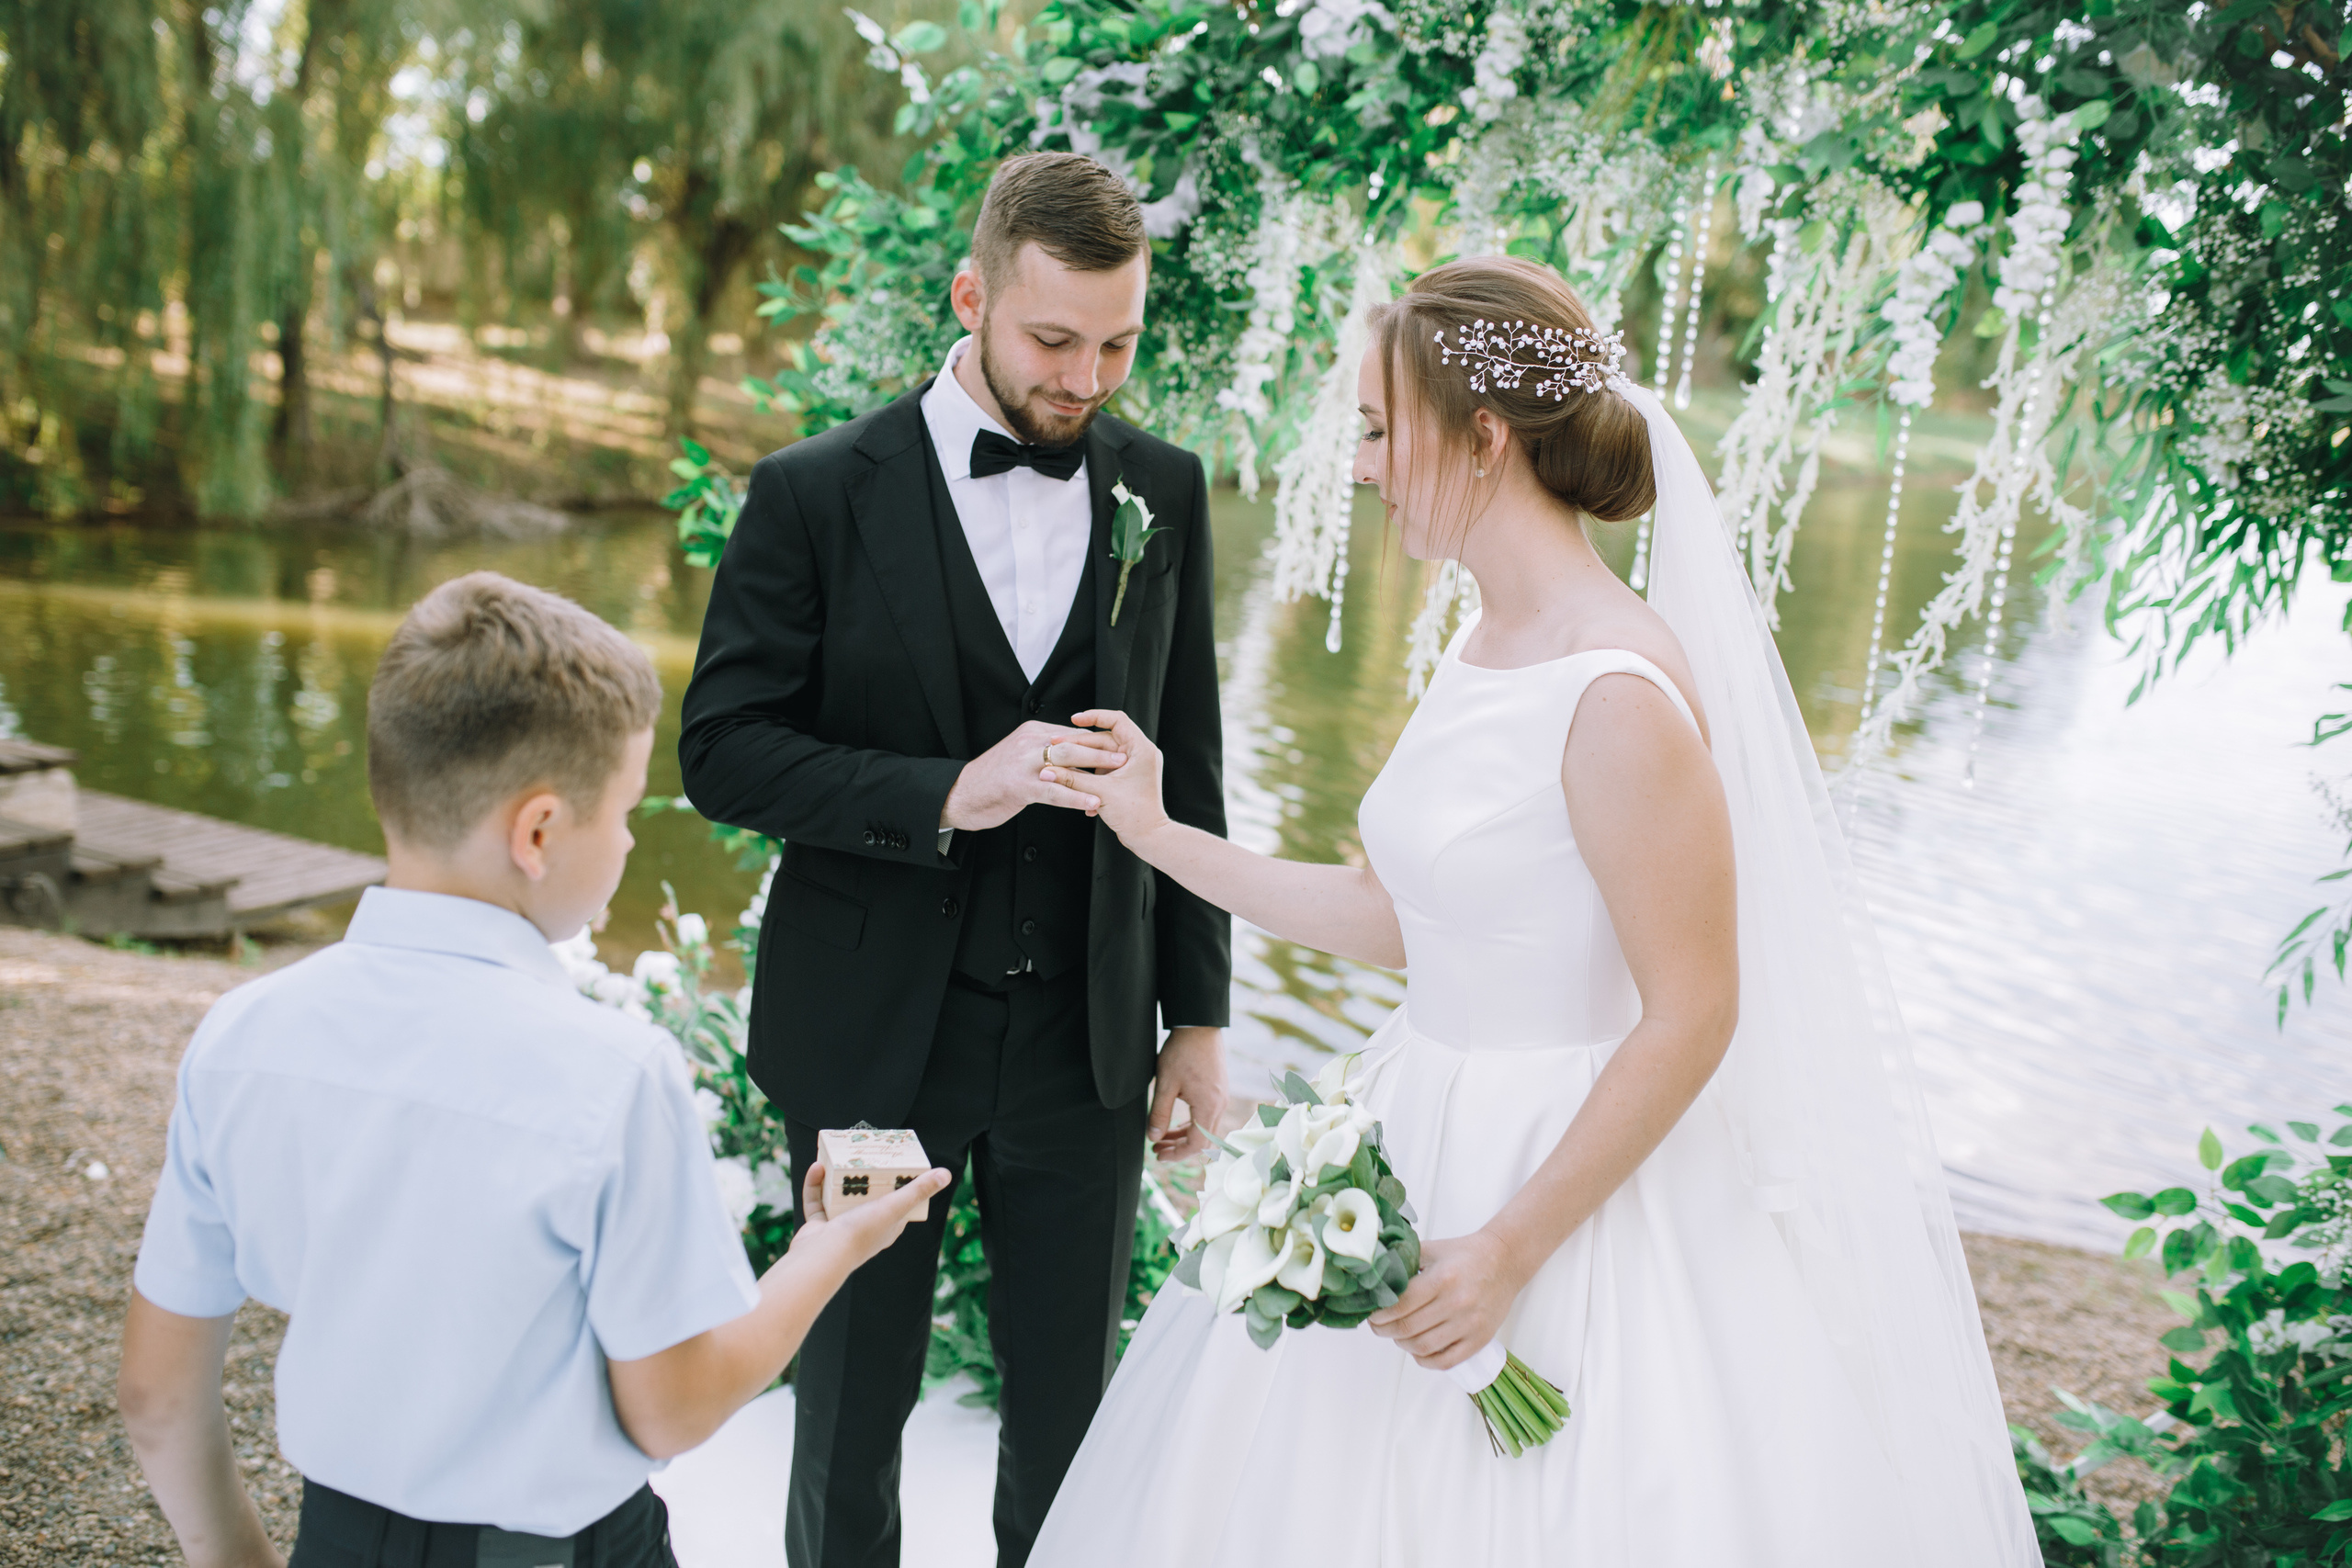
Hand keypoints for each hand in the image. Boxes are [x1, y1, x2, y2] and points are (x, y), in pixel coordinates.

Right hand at [793, 1160, 954, 1269]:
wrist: (820, 1258)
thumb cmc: (861, 1234)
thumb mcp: (894, 1207)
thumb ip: (918, 1191)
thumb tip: (947, 1174)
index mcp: (886, 1228)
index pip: (898, 1203)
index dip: (898, 1184)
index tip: (894, 1161)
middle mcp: (864, 1229)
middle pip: (866, 1197)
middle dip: (864, 1176)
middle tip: (863, 1153)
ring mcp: (839, 1228)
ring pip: (838, 1196)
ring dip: (837, 1177)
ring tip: (838, 1156)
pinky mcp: (817, 1226)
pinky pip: (816, 1200)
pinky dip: (815, 1184)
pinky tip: (817, 1166)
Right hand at [941, 720, 1127, 830]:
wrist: (963, 794)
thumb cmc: (995, 778)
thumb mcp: (1020, 754)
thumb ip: (1045, 750)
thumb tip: (1073, 750)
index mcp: (1032, 733)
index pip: (1072, 733)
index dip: (1097, 742)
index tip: (1118, 748)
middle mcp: (1030, 742)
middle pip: (1074, 743)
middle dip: (1102, 751)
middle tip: (1125, 759)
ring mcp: (1024, 764)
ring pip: (1067, 764)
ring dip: (1095, 771)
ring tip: (1117, 779)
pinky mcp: (1021, 786)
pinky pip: (1056, 791)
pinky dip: (1077, 797)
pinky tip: (1094, 804)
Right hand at [1065, 710, 1168, 843]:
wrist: (1148, 838)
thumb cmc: (1134, 815)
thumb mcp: (1099, 793)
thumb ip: (1072, 779)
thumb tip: (1048, 772)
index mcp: (1141, 750)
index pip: (1117, 720)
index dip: (1094, 716)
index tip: (1074, 719)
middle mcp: (1141, 754)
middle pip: (1106, 738)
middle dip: (1081, 744)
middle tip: (1058, 745)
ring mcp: (1135, 766)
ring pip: (1104, 754)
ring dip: (1084, 762)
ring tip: (1063, 768)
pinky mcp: (1129, 778)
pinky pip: (1106, 768)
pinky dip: (1093, 774)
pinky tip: (1078, 786)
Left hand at [1147, 1026, 1226, 1161]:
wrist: (1199, 1026)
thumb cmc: (1182, 1052)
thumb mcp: (1165, 1084)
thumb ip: (1159, 1113)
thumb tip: (1153, 1137)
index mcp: (1208, 1107)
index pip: (1196, 1145)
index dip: (1177, 1155)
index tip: (1158, 1154)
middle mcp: (1219, 1105)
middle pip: (1203, 1141)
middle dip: (1179, 1148)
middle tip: (1156, 1148)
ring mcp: (1221, 1098)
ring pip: (1205, 1129)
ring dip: (1184, 1136)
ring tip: (1161, 1136)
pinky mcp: (1219, 1091)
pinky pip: (1207, 1117)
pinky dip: (1192, 1125)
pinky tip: (1176, 1123)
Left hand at [1367, 1230, 1526, 1370]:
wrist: (1505, 1261)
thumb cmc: (1465, 1254)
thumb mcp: (1432, 1249)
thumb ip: (1403, 1260)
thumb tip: (1374, 1275)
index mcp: (1442, 1279)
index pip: (1400, 1305)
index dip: (1379, 1314)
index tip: (1372, 1314)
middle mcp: (1456, 1303)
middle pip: (1407, 1329)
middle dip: (1384, 1330)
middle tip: (1378, 1326)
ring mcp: (1469, 1324)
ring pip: (1423, 1347)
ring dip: (1402, 1344)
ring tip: (1398, 1335)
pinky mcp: (1479, 1339)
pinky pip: (1446, 1361)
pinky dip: (1426, 1360)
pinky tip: (1418, 1351)